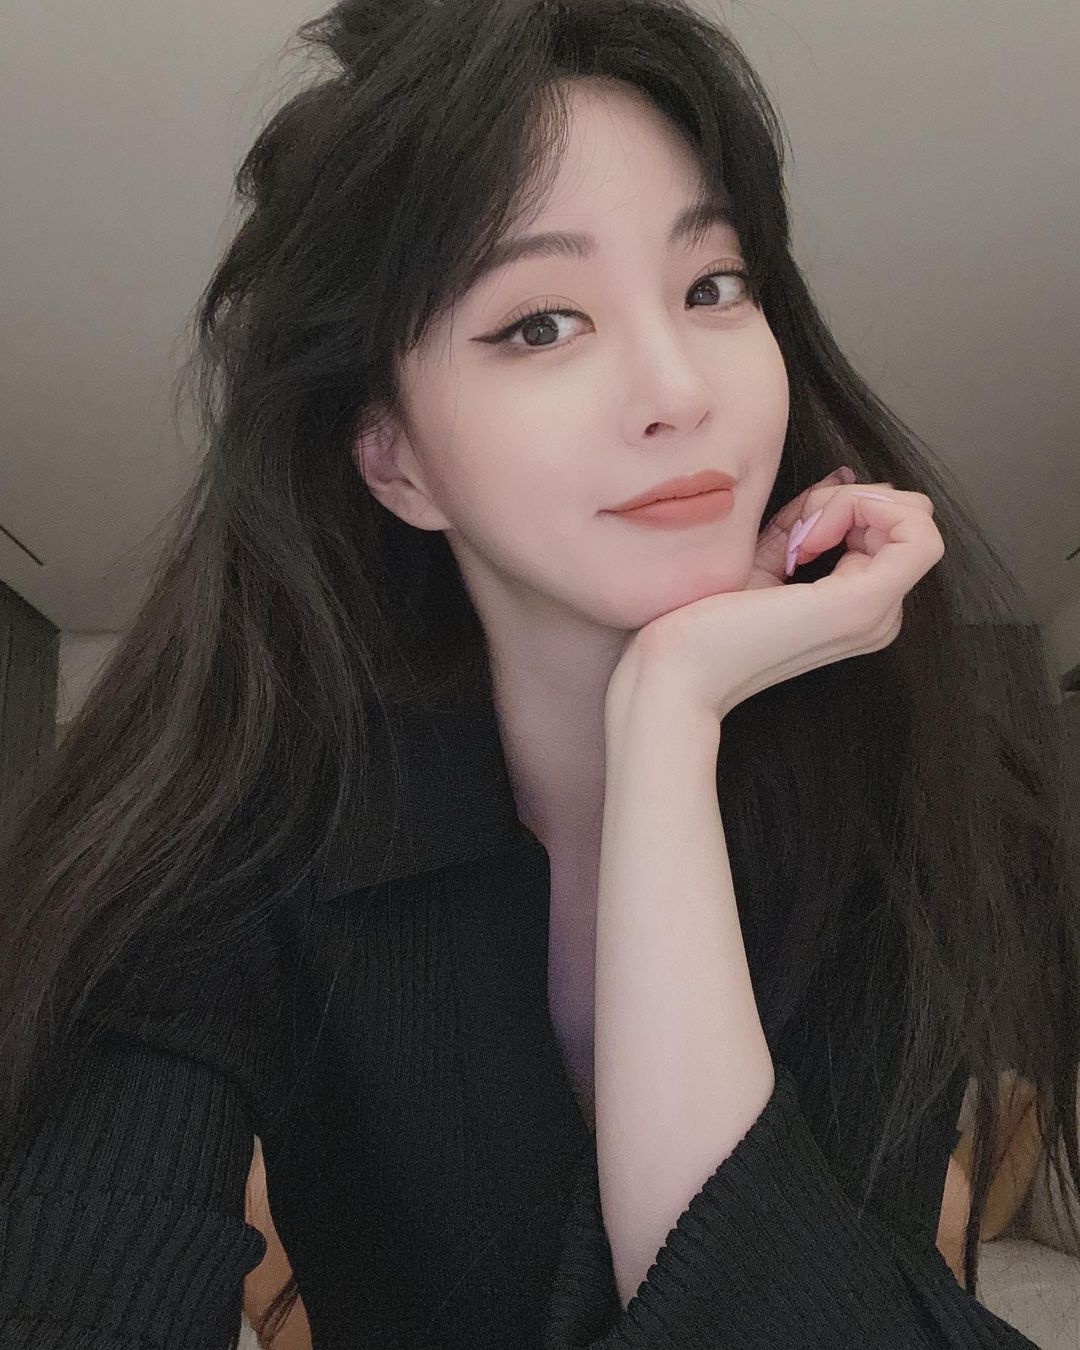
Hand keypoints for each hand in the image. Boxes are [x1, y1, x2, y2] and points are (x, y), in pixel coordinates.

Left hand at [612, 472, 943, 721]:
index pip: (894, 526)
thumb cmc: (705, 623)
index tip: (792, 529)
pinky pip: (914, 531)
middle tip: (793, 533)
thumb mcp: (764, 557)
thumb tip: (838, 482)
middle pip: (908, 518)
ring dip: (849, 503)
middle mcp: (880, 618)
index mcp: (860, 610)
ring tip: (795, 540)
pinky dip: (857, 508)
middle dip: (850, 501)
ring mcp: (876, 615)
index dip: (845, 505)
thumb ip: (803, 525)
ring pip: (912, 517)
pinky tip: (806, 538)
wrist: (677, 670)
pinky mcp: (863, 605)